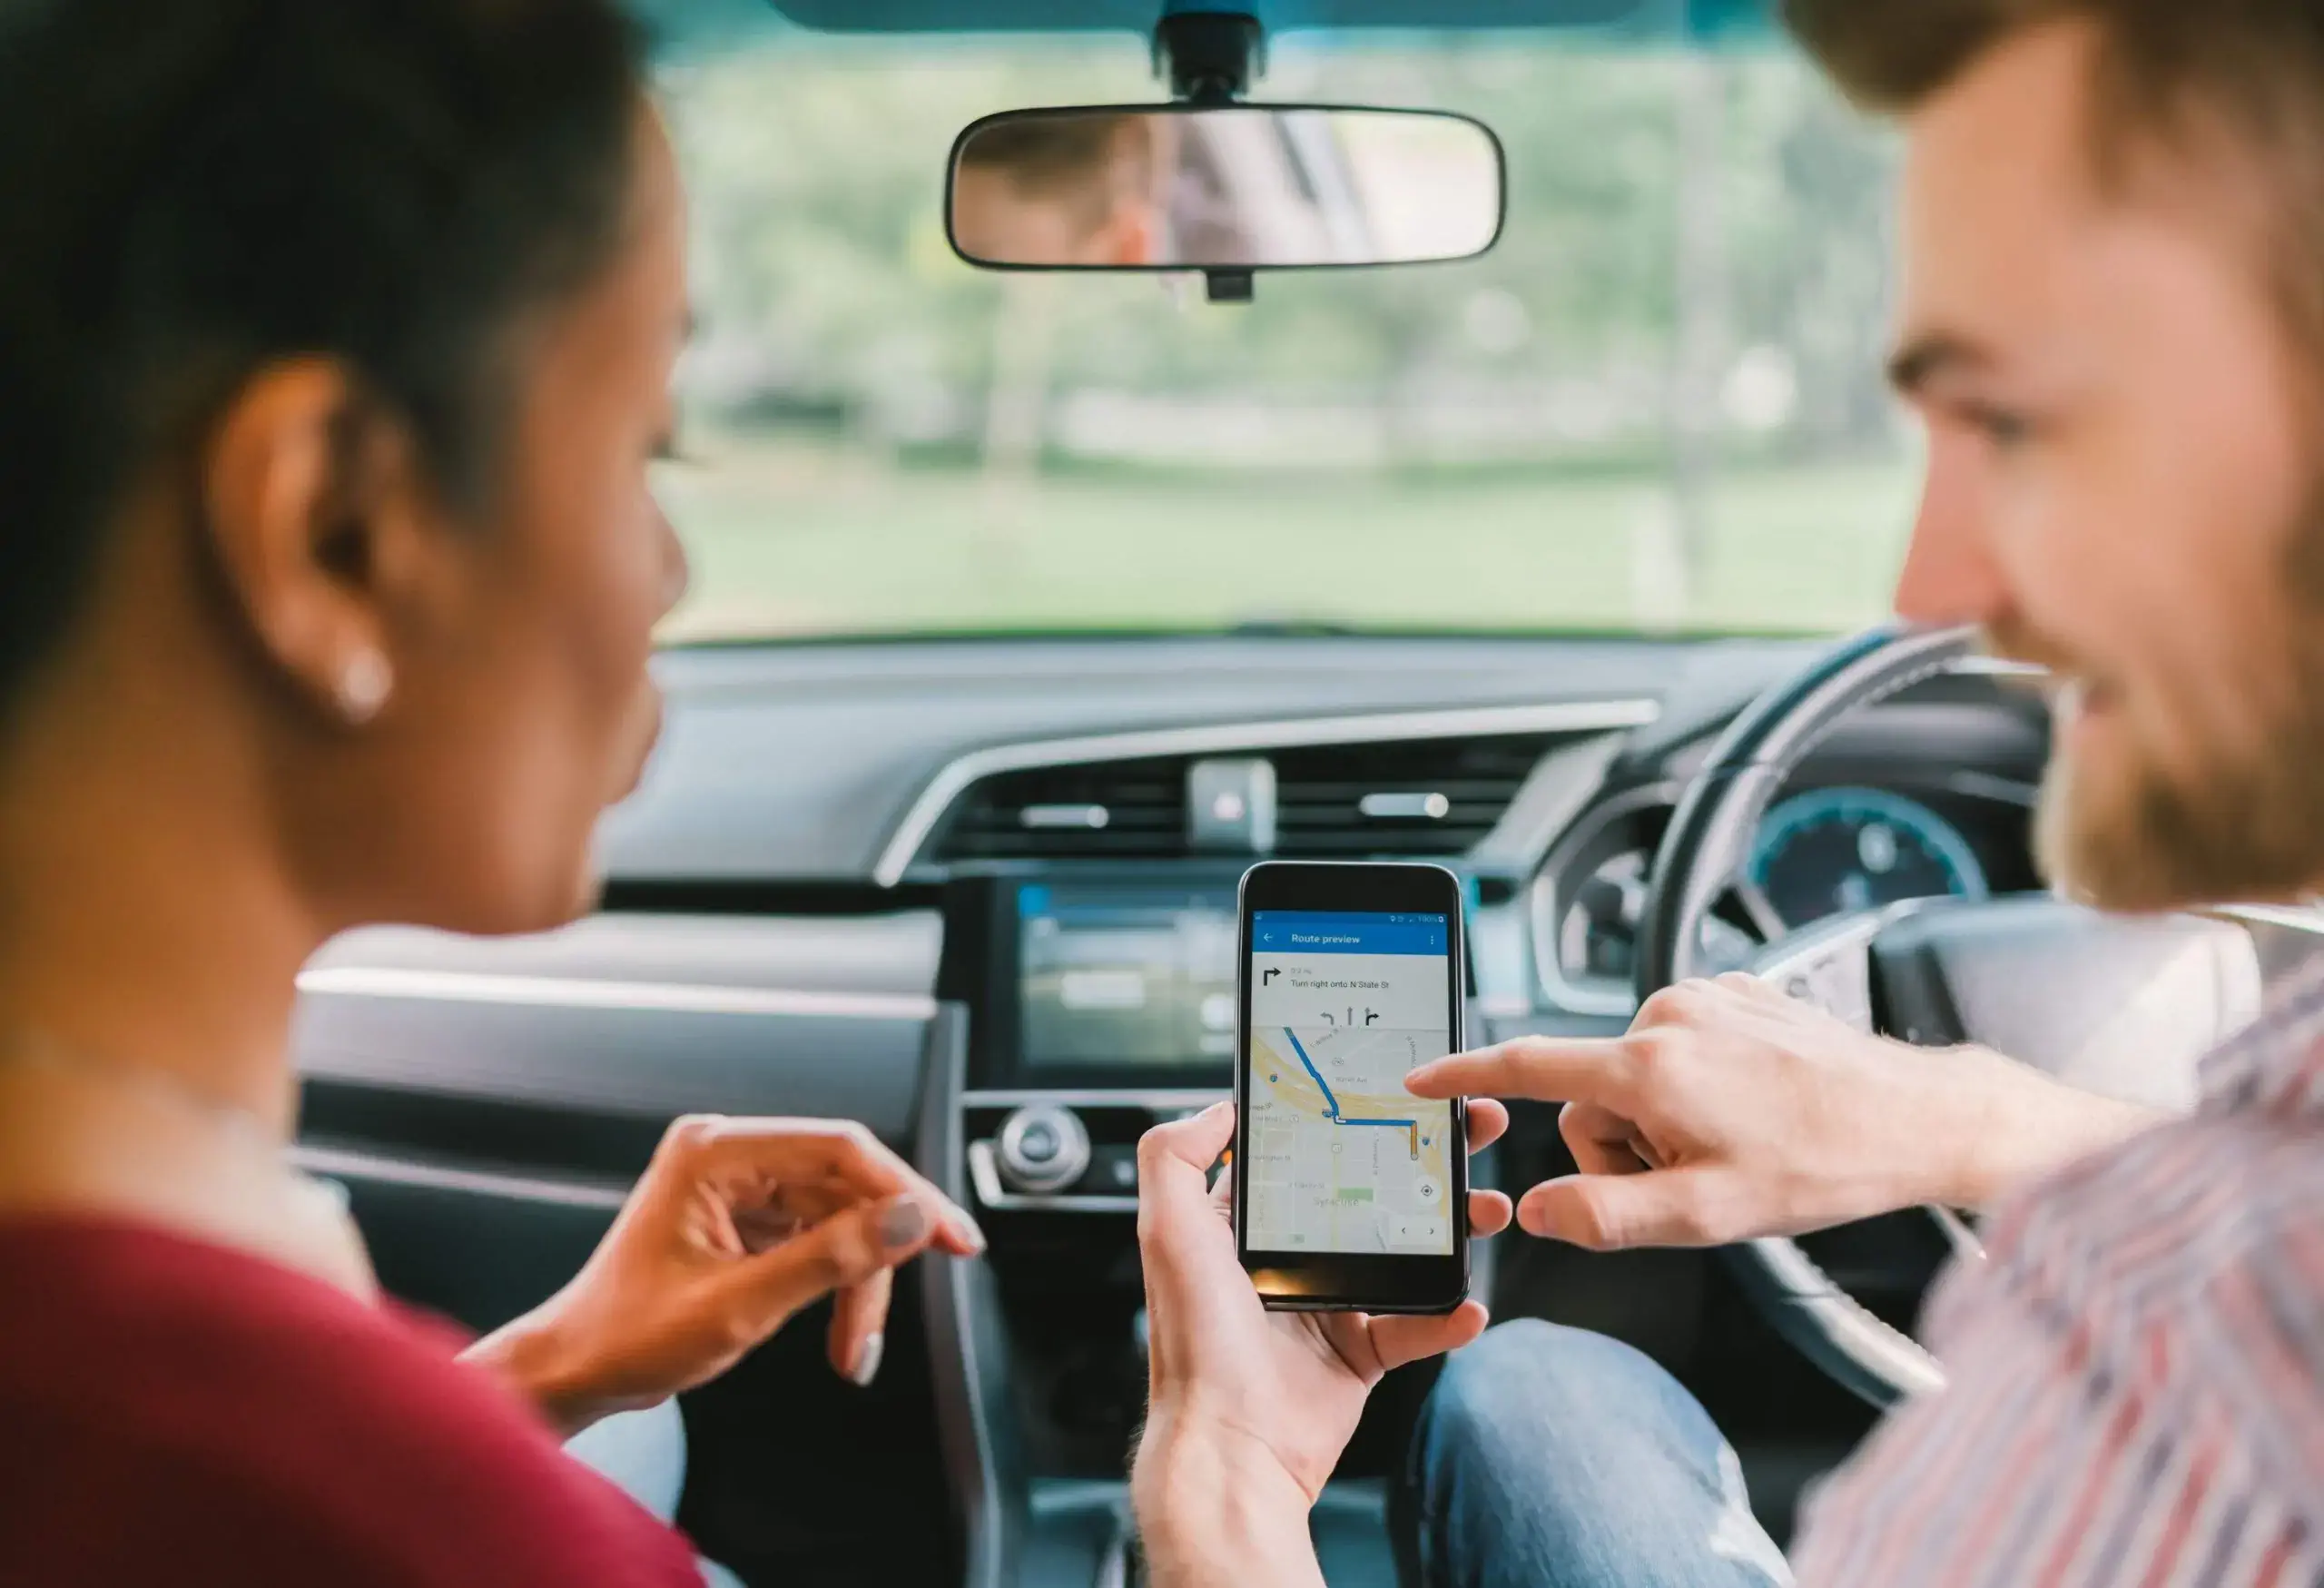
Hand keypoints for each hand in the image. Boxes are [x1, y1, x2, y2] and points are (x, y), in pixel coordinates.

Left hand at [466, 1115, 982, 1434]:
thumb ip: (829, 1259)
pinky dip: (837, 1283)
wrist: (573, 1372)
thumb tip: (909, 1220)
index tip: (952, 1235)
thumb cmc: (626, 1338)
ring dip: (858, 1282)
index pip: (840, 1149)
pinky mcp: (742, 1215)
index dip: (907, 1191)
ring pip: (838, 1217)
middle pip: (845, 1185)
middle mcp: (726, 1154)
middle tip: (913, 1304)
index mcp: (714, 1151)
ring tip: (855, 1349)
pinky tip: (839, 1330)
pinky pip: (817, 1236)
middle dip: (878, 1255)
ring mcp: (735, 1184)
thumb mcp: (739, 1307)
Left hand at [1131, 1098, 1510, 1562]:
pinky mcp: (1357, 1355)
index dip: (1348, 1121)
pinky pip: (1415, 1326)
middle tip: (1469, 1134)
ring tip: (1487, 1210)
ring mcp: (1326, 1308)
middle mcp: (1285, 1260)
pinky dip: (1448, 1315)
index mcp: (1241, 1227)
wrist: (1233, 1447)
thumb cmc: (1195, 1343)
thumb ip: (1175, 1157)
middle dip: (1422, 1164)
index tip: (1395, 1094)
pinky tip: (1469, 1303)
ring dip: (1450, 1230)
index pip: (1302, 1155)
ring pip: (1403, 1253)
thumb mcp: (1168, 1232)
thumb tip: (1217, 1107)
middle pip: (1367, 1194)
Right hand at [1406, 973, 2139, 1249]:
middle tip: (1693, 1176)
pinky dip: (1697, 1087)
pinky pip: (1679, 1048)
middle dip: (1624, 1143)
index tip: (1423, 1078)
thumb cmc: (1823, 1165)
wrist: (1916, 1119)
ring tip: (1735, 1144)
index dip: (1466, 1075)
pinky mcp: (1736, 994)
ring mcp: (1706, 998)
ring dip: (1665, 1118)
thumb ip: (1606, 1215)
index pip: (1529, 1065)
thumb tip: (1539, 1212)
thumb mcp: (1706, 1215)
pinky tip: (1753, 1112)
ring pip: (1636, 1073)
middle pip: (1591, 1091)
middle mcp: (1668, 1015)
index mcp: (1649, 1066)